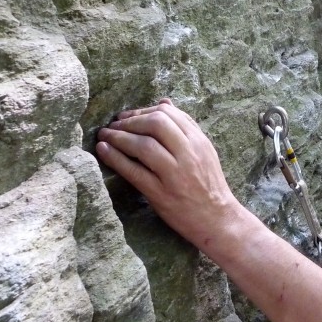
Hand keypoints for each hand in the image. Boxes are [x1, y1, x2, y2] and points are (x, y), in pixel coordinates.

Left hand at [95, 99, 238, 242]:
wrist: (217, 219)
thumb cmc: (209, 185)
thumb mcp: (204, 151)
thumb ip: (185, 127)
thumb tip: (164, 102)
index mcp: (199, 141)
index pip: (168, 113)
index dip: (143, 111)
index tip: (127, 116)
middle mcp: (189, 154)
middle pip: (156, 123)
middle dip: (130, 121)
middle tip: (113, 125)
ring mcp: (175, 174)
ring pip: (143, 145)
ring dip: (118, 137)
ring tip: (105, 136)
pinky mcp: (162, 194)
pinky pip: (134, 172)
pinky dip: (116, 158)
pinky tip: (104, 151)